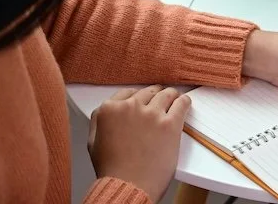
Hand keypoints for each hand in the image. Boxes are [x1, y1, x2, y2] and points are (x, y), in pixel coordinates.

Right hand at [88, 85, 190, 201]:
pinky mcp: (170, 123)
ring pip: (166, 94)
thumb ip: (100, 121)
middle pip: (148, 92)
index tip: (144, 99)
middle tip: (161, 99)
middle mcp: (131, 107)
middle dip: (155, 95)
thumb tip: (108, 111)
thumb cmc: (112, 169)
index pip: (128, 93)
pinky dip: (184, 102)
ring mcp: (152, 114)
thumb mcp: (93, 142)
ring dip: (171, 96)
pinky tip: (184, 103)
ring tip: (175, 99)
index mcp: (110, 109)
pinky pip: (182, 103)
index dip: (138, 97)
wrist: (128, 185)